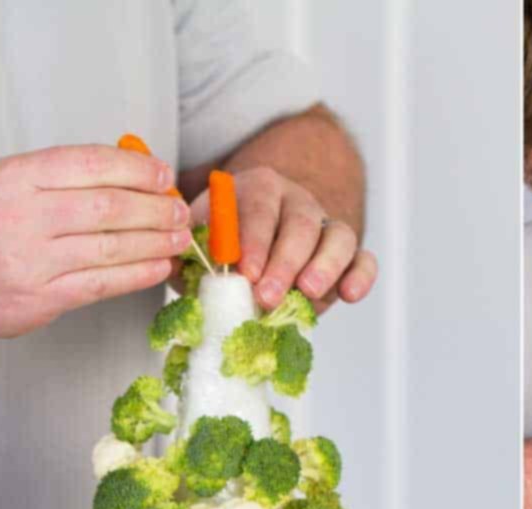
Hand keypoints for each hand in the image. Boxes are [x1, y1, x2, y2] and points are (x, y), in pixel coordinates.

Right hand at [0, 145, 189, 343]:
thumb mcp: (11, 183)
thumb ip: (66, 177)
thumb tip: (134, 173)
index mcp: (17, 178)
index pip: (90, 164)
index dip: (137, 170)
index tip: (163, 176)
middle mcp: (23, 216)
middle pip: (108, 207)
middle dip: (155, 209)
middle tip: (179, 211)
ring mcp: (32, 260)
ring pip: (111, 246)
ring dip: (155, 243)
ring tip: (179, 238)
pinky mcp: (43, 297)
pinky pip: (103, 284)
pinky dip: (138, 274)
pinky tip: (159, 267)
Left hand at [189, 166, 376, 312]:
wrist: (262, 245)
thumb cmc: (227, 249)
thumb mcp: (202, 243)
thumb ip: (189, 253)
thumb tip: (168, 264)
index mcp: (255, 190)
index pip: (257, 208)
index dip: (252, 240)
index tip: (244, 271)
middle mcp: (295, 202)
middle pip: (299, 223)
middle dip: (284, 261)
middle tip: (268, 294)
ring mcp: (326, 225)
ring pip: (338, 236)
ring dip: (324, 265)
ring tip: (308, 292)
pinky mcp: (348, 252)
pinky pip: (363, 258)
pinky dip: (361, 275)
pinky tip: (350, 294)